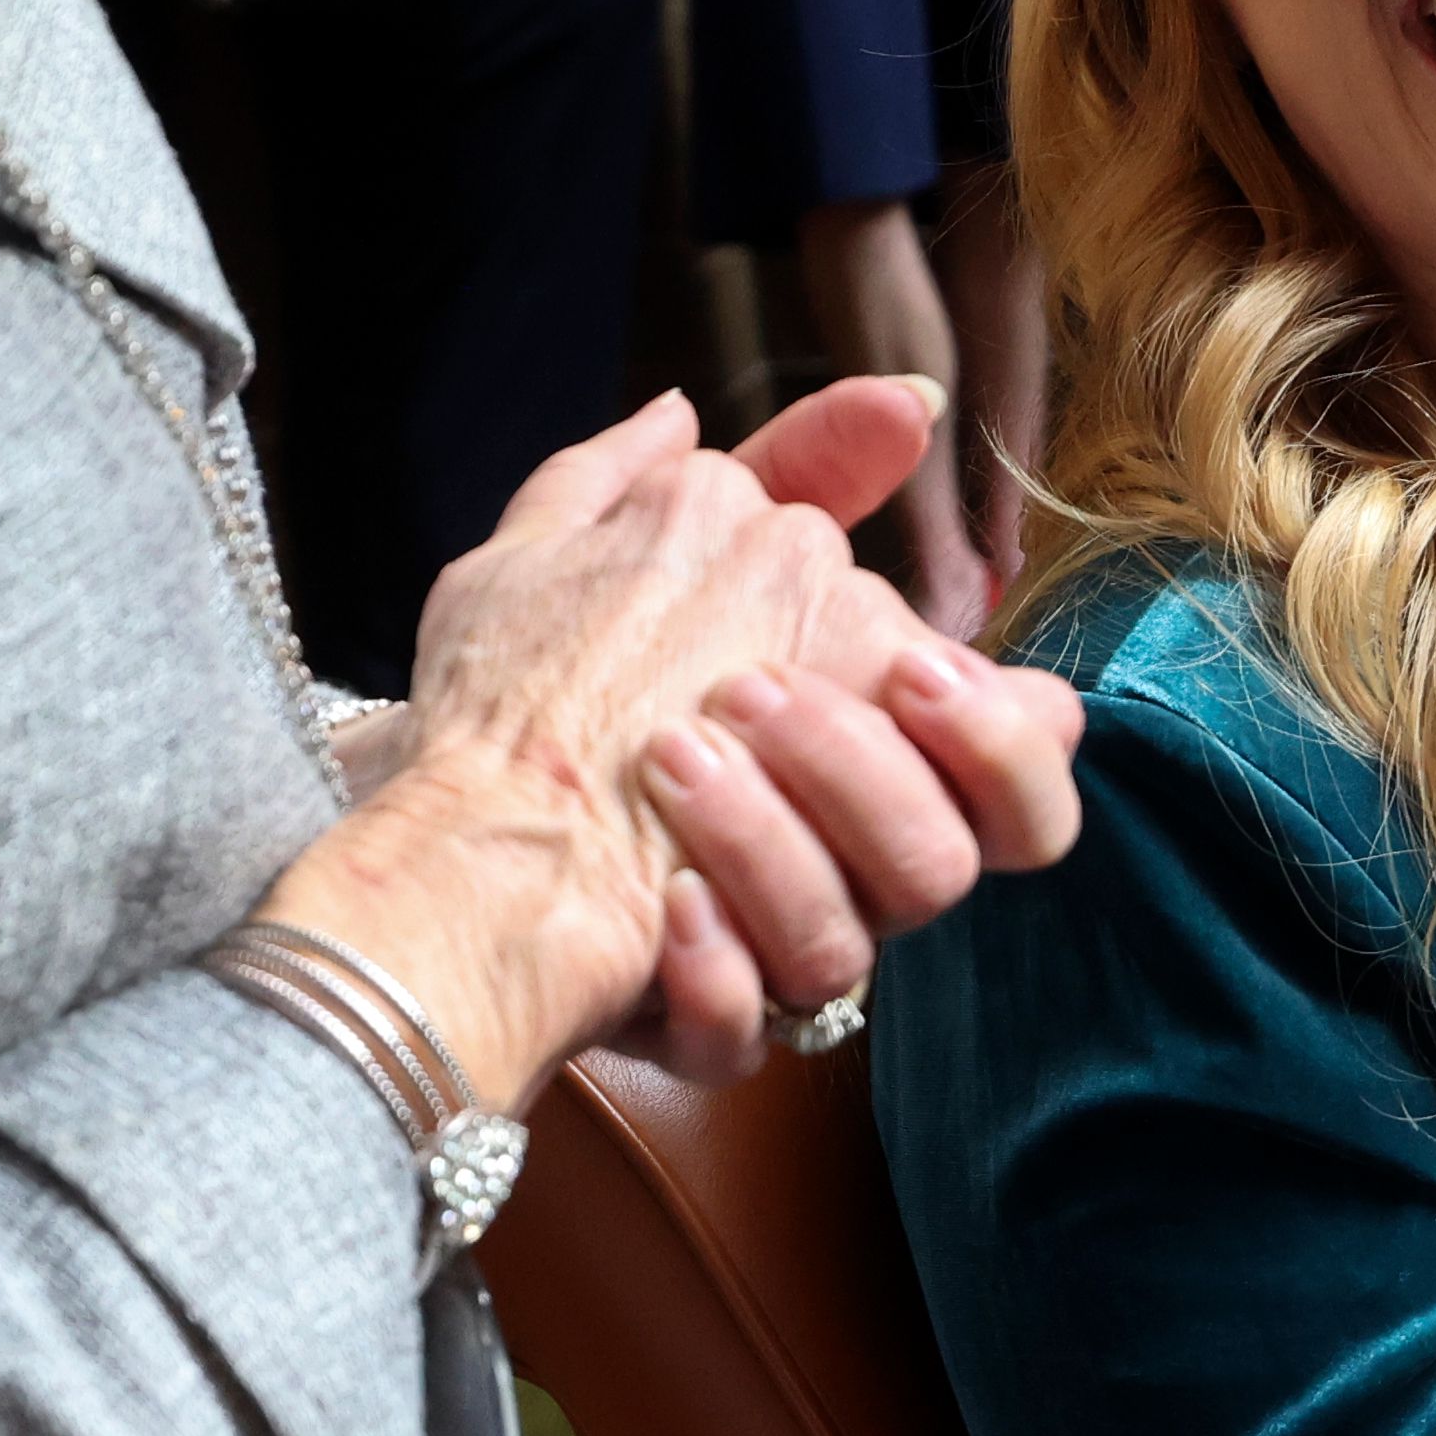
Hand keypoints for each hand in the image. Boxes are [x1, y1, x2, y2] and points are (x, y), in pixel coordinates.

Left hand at [257, 381, 1082, 1101]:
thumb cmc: (549, 671)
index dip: (1004, 747)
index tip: (915, 667)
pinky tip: (662, 905)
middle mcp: (840, 875)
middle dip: (862, 769)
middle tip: (744, 692)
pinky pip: (744, 1035)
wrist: (415, 788)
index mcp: (863, 771)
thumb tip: (908, 399)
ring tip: (669, 760)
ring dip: (775, 848)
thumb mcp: (657, 536)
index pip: (1020, 799)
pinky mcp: (684, 1027)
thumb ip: (795, 469)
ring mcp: (765, 961)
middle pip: (948, 866)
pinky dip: (715, 970)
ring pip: (855, 954)